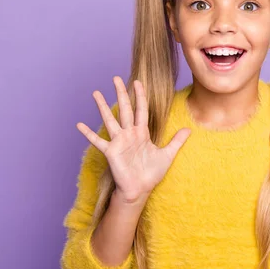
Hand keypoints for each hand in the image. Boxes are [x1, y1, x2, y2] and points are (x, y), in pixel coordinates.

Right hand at [76, 76, 190, 202]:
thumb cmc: (151, 174)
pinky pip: (98, 141)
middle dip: (121, 93)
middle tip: (115, 78)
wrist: (140, 191)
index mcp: (142, 133)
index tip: (137, 81)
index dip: (140, 96)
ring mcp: (119, 142)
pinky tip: (79, 124)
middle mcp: (129, 134)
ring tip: (96, 93)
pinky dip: (88, 134)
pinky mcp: (111, 152)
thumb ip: (177, 141)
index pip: (141, 110)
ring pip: (110, 120)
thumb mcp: (167, 155)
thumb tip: (190, 129)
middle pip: (125, 109)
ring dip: (102, 107)